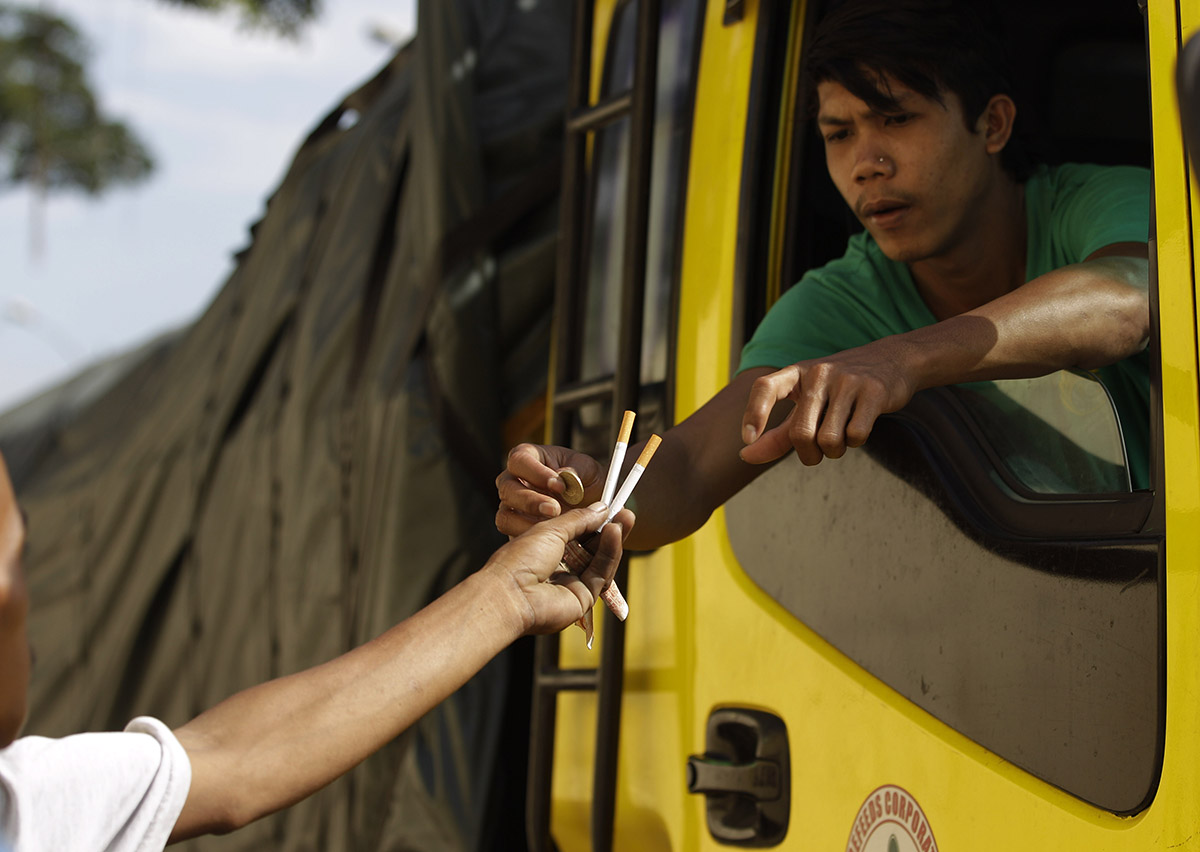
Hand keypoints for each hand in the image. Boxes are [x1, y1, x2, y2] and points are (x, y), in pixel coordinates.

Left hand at [485, 504, 633, 635]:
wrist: (512, 594)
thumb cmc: (520, 560)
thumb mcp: (550, 528)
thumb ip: (578, 519)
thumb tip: (600, 508)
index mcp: (543, 550)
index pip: (574, 534)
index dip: (592, 520)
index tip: (609, 506)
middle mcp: (557, 568)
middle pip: (590, 548)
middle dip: (608, 529)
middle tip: (624, 511)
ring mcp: (570, 584)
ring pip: (599, 560)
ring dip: (612, 539)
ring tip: (624, 518)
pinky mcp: (582, 598)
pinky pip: (601, 573)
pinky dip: (609, 553)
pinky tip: (614, 533)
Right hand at [496, 444, 604, 536]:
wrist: (593, 503)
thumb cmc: (586, 480)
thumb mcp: (588, 468)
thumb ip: (576, 470)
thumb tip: (563, 475)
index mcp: (529, 457)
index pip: (519, 460)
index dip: (535, 472)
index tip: (559, 485)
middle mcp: (515, 480)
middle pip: (507, 488)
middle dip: (530, 500)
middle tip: (555, 509)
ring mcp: (513, 506)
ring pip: (505, 514)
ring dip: (528, 522)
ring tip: (554, 526)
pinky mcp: (517, 527)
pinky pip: (513, 534)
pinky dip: (531, 537)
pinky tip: (551, 538)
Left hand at [739, 339, 917, 465]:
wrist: (892, 360)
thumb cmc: (839, 389)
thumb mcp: (806, 404)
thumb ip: (778, 433)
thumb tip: (745, 456)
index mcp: (796, 373)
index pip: (765, 387)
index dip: (753, 413)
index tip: (747, 440)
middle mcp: (819, 373)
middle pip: (800, 433)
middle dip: (808, 455)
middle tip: (816, 453)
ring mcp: (847, 380)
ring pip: (828, 440)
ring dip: (834, 451)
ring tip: (841, 436)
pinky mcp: (874, 392)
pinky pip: (856, 435)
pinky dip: (856, 442)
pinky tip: (859, 426)